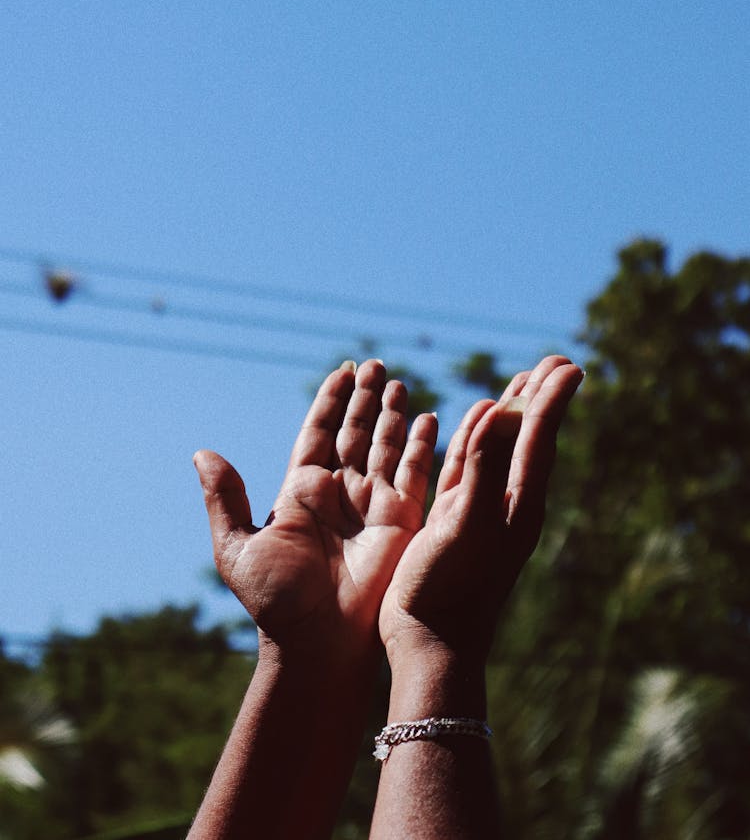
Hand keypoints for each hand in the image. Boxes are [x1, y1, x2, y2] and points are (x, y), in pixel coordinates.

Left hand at [194, 360, 437, 660]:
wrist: (317, 643)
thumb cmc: (275, 601)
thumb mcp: (238, 547)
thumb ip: (225, 498)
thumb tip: (202, 453)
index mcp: (301, 491)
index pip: (319, 432)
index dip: (331, 401)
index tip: (344, 370)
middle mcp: (339, 492)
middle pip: (355, 431)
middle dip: (366, 398)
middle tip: (377, 364)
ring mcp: (371, 504)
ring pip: (385, 445)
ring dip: (393, 414)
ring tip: (399, 381)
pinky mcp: (401, 520)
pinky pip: (414, 473)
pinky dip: (423, 446)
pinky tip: (430, 419)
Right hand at [379, 356, 582, 666]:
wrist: (430, 642)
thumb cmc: (449, 589)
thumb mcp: (465, 525)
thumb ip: (483, 468)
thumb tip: (500, 411)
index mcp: (517, 502)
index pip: (539, 437)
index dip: (552, 399)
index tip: (569, 365)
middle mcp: (505, 501)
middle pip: (527, 437)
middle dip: (539, 397)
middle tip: (555, 362)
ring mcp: (479, 508)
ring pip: (498, 448)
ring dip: (510, 412)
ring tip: (521, 384)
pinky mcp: (453, 518)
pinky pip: (469, 465)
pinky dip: (474, 438)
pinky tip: (474, 425)